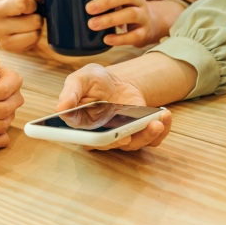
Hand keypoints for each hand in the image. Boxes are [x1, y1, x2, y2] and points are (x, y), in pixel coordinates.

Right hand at [0, 0, 42, 51]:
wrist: (3, 23)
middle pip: (24, 3)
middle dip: (37, 6)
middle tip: (34, 8)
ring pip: (34, 22)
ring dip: (38, 21)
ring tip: (31, 19)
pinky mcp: (6, 45)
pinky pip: (33, 38)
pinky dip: (35, 34)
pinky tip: (28, 30)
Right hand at [56, 63, 171, 150]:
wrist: (116, 81)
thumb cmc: (93, 81)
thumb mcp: (80, 79)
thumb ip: (71, 92)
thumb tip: (61, 109)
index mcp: (82, 126)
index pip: (84, 138)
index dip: (93, 141)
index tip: (104, 136)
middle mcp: (101, 135)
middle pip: (111, 145)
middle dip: (122, 140)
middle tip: (130, 134)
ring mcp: (122, 136)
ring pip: (134, 144)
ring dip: (147, 135)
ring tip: (157, 120)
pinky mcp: (139, 132)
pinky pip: (152, 138)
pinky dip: (162, 129)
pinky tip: (164, 115)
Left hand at [86, 0, 182, 47]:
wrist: (148, 25)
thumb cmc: (122, 7)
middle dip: (108, 1)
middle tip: (88, 8)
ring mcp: (143, 16)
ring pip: (131, 14)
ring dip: (110, 19)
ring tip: (92, 24)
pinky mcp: (144, 33)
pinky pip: (134, 35)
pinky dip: (120, 38)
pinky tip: (106, 39)